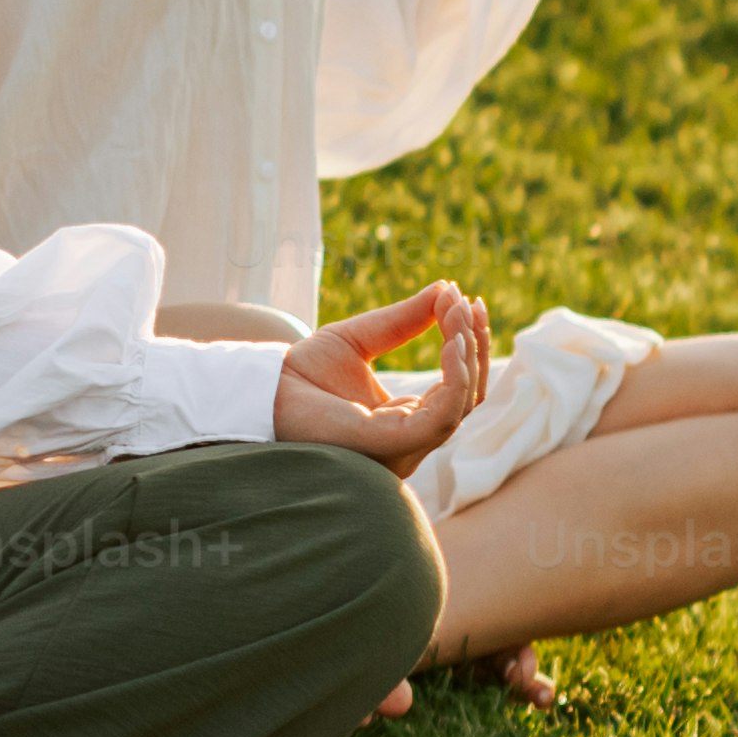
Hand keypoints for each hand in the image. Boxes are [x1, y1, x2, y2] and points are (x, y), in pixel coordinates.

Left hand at [270, 284, 490, 466]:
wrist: (263, 391)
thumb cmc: (303, 373)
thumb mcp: (361, 338)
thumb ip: (405, 320)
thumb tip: (447, 289)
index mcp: (405, 418)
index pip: (458, 386)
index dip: (468, 343)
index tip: (466, 299)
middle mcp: (411, 438)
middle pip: (468, 395)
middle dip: (474, 345)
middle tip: (469, 302)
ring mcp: (405, 447)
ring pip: (461, 405)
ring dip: (466, 354)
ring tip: (457, 311)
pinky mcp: (393, 446)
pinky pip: (442, 417)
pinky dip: (455, 379)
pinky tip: (450, 343)